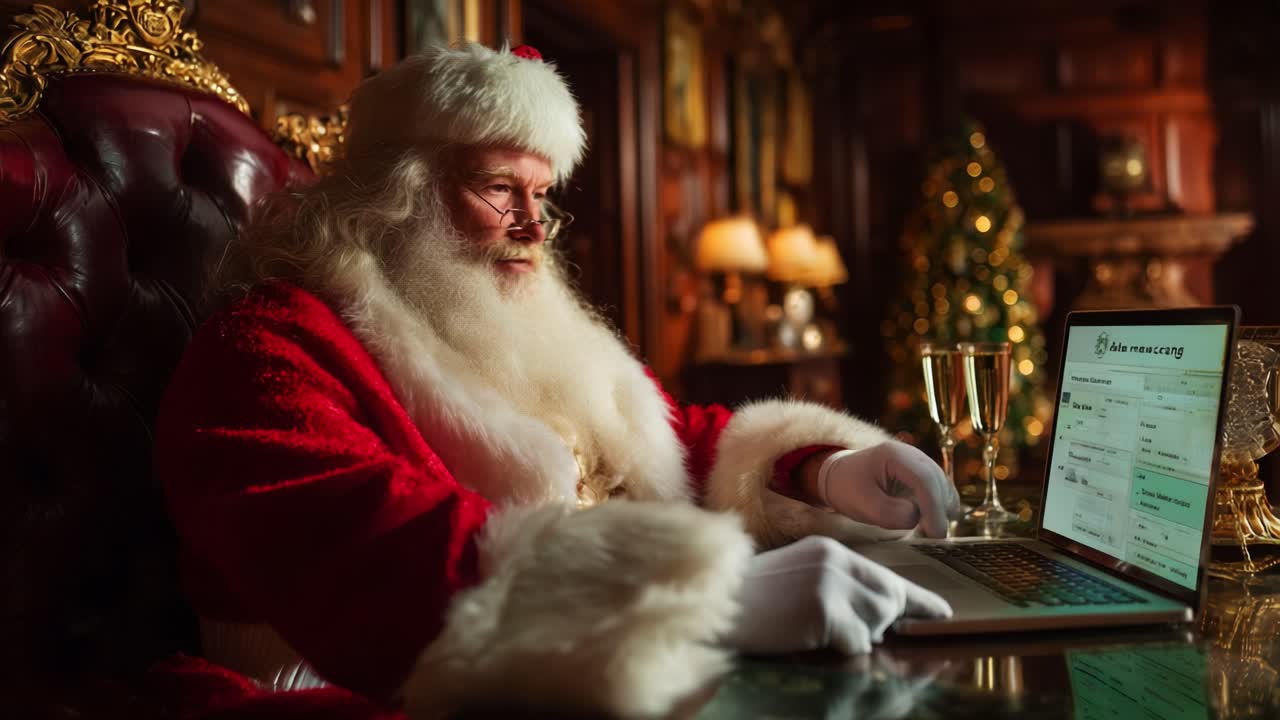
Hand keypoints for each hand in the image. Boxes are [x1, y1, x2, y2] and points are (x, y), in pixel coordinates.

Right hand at [723, 536, 951, 654]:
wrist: (717, 605)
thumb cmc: (752, 601)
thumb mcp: (799, 580)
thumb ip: (838, 588)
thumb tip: (880, 616)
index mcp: (830, 552)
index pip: (885, 576)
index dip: (918, 599)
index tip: (943, 613)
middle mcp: (836, 561)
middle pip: (890, 599)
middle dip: (881, 623)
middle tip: (849, 631)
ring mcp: (831, 583)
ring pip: (876, 622)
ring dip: (856, 636)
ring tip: (815, 628)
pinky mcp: (824, 608)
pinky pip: (855, 641)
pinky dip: (839, 648)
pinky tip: (808, 635)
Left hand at [820, 441, 960, 537]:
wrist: (841, 476)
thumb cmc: (849, 489)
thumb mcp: (864, 505)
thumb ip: (891, 514)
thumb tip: (917, 518)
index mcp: (895, 455)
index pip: (924, 479)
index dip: (933, 507)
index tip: (935, 533)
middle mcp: (912, 454)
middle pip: (939, 482)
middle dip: (940, 512)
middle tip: (934, 539)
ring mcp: (921, 462)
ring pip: (944, 487)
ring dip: (942, 510)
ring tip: (929, 532)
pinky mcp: (924, 474)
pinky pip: (941, 491)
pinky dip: (940, 507)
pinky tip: (930, 523)